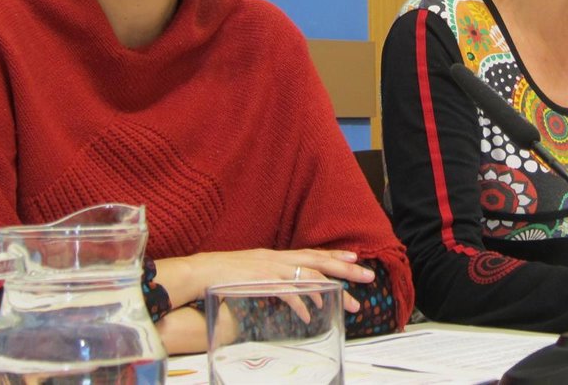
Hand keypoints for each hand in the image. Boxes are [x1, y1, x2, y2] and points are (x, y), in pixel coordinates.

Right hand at [155, 247, 374, 313]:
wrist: (199, 272)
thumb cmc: (224, 273)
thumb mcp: (253, 271)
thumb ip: (272, 277)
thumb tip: (290, 289)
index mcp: (276, 255)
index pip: (312, 253)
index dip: (334, 255)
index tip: (356, 258)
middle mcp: (277, 258)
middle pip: (318, 262)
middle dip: (346, 270)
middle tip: (368, 277)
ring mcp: (270, 269)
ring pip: (309, 277)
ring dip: (332, 290)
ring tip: (351, 302)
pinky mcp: (261, 282)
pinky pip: (286, 292)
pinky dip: (301, 303)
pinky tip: (312, 313)